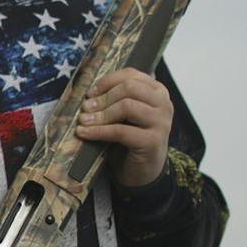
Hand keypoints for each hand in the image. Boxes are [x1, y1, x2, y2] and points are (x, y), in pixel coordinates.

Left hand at [75, 67, 172, 187]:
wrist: (143, 171)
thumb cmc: (131, 139)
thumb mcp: (125, 114)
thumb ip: (116, 99)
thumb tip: (89, 92)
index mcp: (157, 92)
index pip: (131, 74)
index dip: (107, 81)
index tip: (90, 93)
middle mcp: (164, 104)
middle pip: (129, 88)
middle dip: (103, 97)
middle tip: (85, 108)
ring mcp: (161, 122)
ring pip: (127, 106)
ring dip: (100, 114)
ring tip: (83, 121)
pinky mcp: (153, 141)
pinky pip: (121, 131)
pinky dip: (99, 131)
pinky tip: (84, 133)